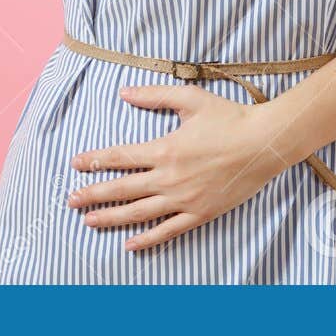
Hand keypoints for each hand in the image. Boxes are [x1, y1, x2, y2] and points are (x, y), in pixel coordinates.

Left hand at [67, 84, 290, 251]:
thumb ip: (155, 96)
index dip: (95, 160)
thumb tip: (124, 92)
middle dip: (93, 194)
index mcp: (165, 149)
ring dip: (111, 217)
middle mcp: (170, 178)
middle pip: (122, 188)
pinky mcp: (200, 213)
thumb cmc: (230, 118)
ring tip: (89, 221)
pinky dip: (147, 239)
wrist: (265, 143)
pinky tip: (130, 244)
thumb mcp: (191, 98)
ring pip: (139, 213)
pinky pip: (168, 230)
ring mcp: (184, 199)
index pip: (120, 156)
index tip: (76, 164)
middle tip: (70, 200)